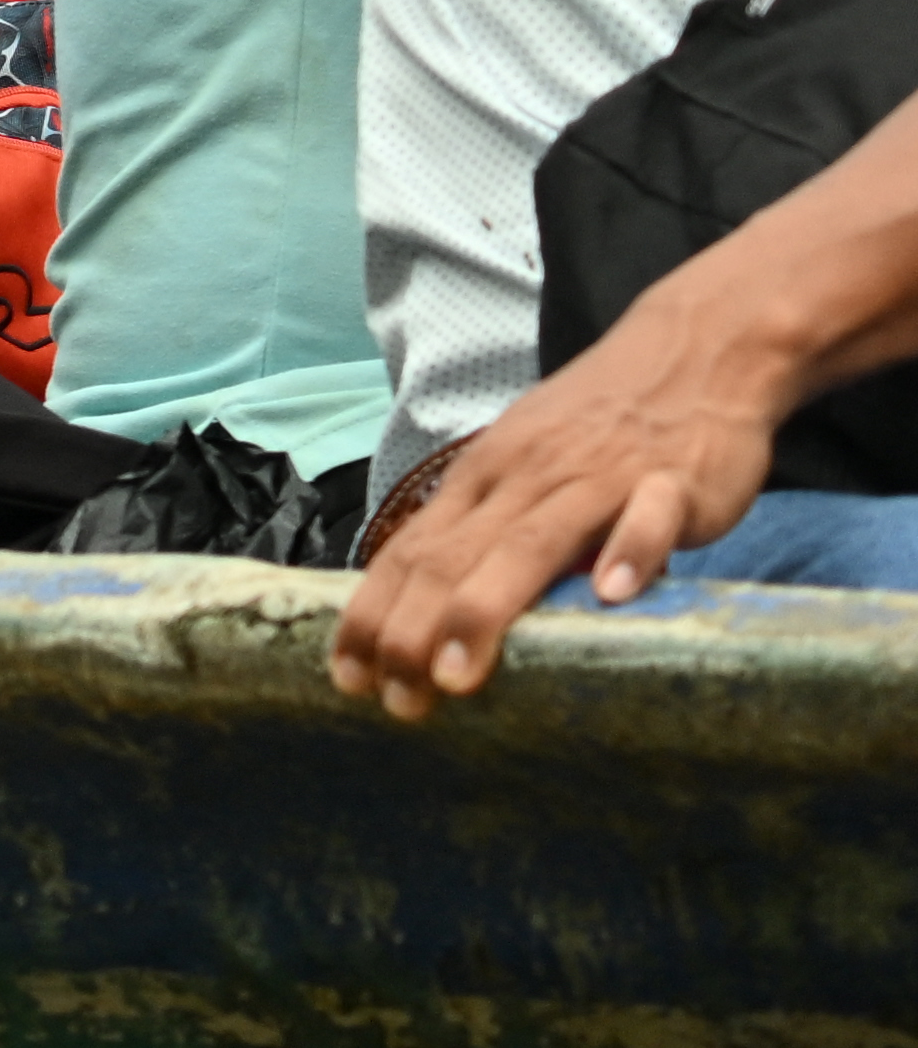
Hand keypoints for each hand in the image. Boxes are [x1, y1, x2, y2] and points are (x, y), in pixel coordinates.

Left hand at [334, 313, 796, 714]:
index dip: (374, 614)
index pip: (409, 552)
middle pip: (452, 557)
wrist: (699, 347)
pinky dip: (630, 550)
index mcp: (485, 478)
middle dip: (413, 631)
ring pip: (529, 541)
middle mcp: (526, 477)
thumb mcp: (526, 463)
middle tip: (396, 699)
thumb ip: (492, 526)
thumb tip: (446, 598)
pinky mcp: (674, 479)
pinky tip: (613, 595)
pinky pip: (648, 514)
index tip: (349, 675)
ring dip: (485, 607)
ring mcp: (598, 477)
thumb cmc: (603, 423)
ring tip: (459, 673)